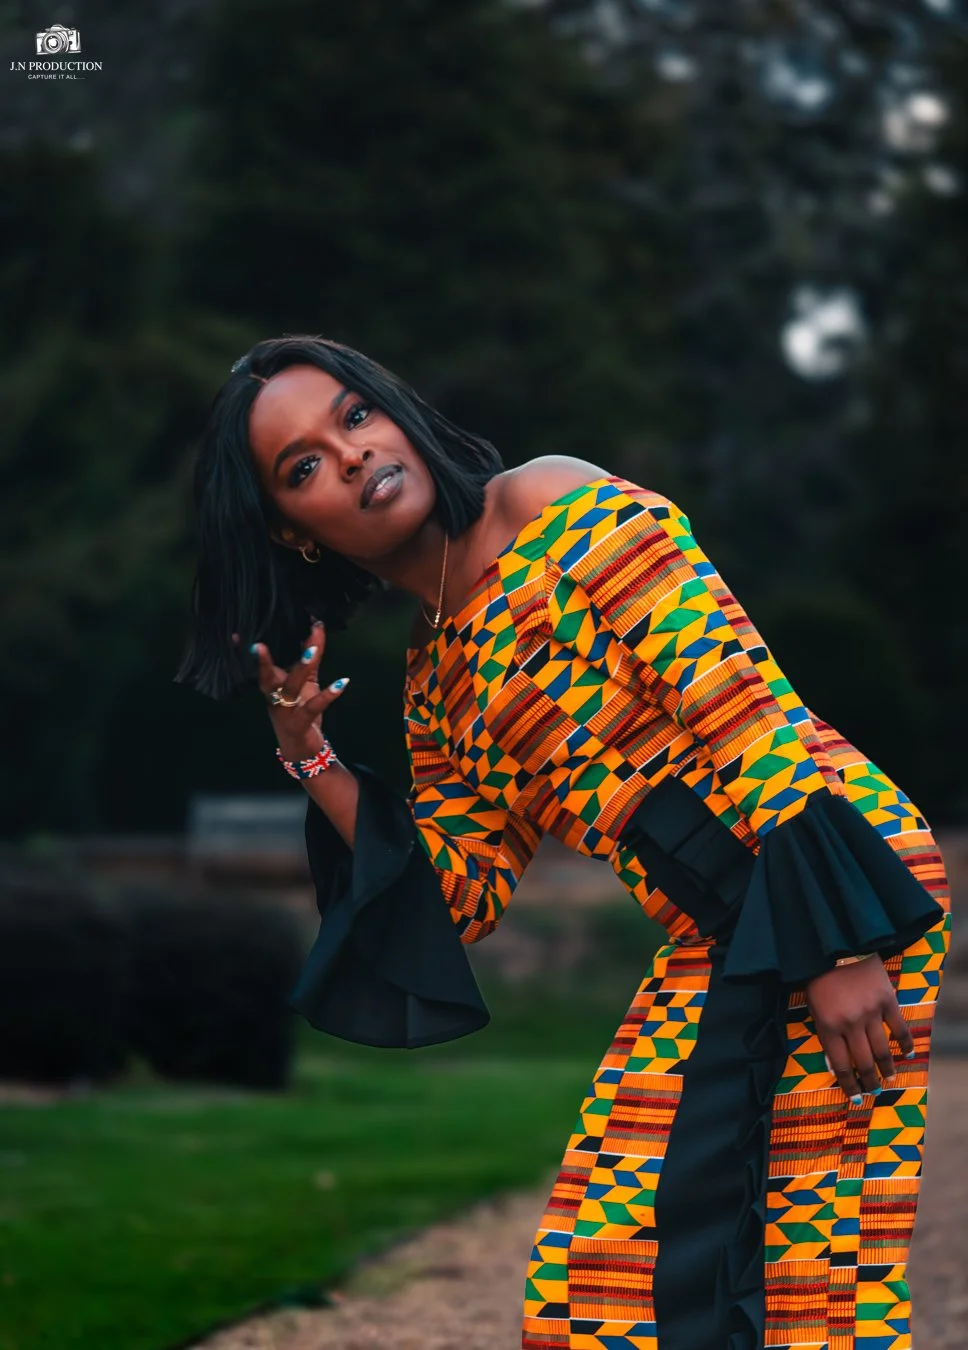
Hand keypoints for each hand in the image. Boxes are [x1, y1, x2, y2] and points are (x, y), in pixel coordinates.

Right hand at [239, 620, 348, 762]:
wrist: (302, 750)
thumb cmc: (300, 711)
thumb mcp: (305, 683)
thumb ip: (310, 658)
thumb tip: (316, 628)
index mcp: (272, 686)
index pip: (259, 666)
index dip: (248, 652)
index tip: (238, 635)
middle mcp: (274, 697)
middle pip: (268, 676)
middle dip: (264, 661)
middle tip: (259, 643)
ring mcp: (285, 711)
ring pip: (291, 687)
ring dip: (301, 667)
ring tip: (313, 650)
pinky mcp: (300, 723)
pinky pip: (314, 707)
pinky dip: (328, 695)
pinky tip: (342, 682)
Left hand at [805, 954, 913, 1102]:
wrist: (836, 944)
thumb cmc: (820, 977)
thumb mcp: (813, 1007)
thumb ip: (824, 1035)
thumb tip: (834, 1066)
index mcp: (827, 1025)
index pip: (840, 1064)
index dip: (848, 1084)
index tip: (854, 1098)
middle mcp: (850, 1023)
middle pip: (862, 1061)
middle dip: (868, 1081)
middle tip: (873, 1091)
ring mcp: (870, 1012)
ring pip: (881, 1049)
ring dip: (886, 1068)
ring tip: (888, 1079)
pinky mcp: (886, 1000)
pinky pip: (898, 1027)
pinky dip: (905, 1043)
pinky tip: (907, 1053)